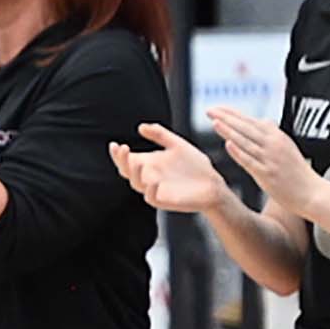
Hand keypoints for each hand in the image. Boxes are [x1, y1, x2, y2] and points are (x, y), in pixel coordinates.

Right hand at [110, 122, 229, 211]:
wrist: (214, 185)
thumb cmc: (195, 166)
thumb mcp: (178, 145)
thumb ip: (160, 135)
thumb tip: (141, 127)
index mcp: (148, 163)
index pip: (126, 160)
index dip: (117, 154)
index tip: (115, 144)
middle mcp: (148, 177)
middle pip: (126, 171)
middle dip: (121, 160)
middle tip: (123, 148)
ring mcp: (155, 190)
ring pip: (137, 184)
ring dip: (135, 173)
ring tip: (137, 162)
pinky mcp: (165, 201)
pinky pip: (152, 198)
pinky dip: (151, 190)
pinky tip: (154, 181)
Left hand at [210, 106, 322, 214]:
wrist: (312, 193)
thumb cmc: (298, 173)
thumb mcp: (287, 148)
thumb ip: (274, 135)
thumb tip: (265, 120)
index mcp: (278, 137)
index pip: (251, 121)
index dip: (233, 114)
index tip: (217, 107)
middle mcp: (274, 145)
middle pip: (247, 128)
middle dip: (227, 118)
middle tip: (209, 109)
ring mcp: (270, 159)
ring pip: (246, 142)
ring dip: (230, 131)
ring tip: (215, 122)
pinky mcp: (267, 174)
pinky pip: (251, 161)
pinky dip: (239, 152)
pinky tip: (228, 144)